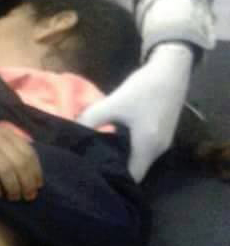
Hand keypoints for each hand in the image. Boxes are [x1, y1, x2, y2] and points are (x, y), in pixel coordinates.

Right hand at [0, 118, 42, 201]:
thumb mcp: (0, 138)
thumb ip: (14, 150)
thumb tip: (32, 174)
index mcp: (9, 135)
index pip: (28, 153)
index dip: (36, 171)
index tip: (38, 186)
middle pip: (19, 162)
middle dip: (26, 182)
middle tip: (28, 196)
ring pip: (5, 168)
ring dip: (12, 186)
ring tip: (14, 197)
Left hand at [77, 43, 193, 181]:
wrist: (173, 67)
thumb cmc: (145, 88)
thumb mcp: (114, 103)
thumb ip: (92, 118)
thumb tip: (72, 131)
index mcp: (147, 148)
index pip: (131, 178)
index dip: (114, 178)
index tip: (96, 175)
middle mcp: (158, 151)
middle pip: (136, 170)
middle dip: (117, 168)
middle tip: (95, 165)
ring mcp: (163, 143)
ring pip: (140, 160)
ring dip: (124, 158)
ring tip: (103, 153)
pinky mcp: (164, 134)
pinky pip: (145, 150)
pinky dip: (132, 149)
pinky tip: (119, 140)